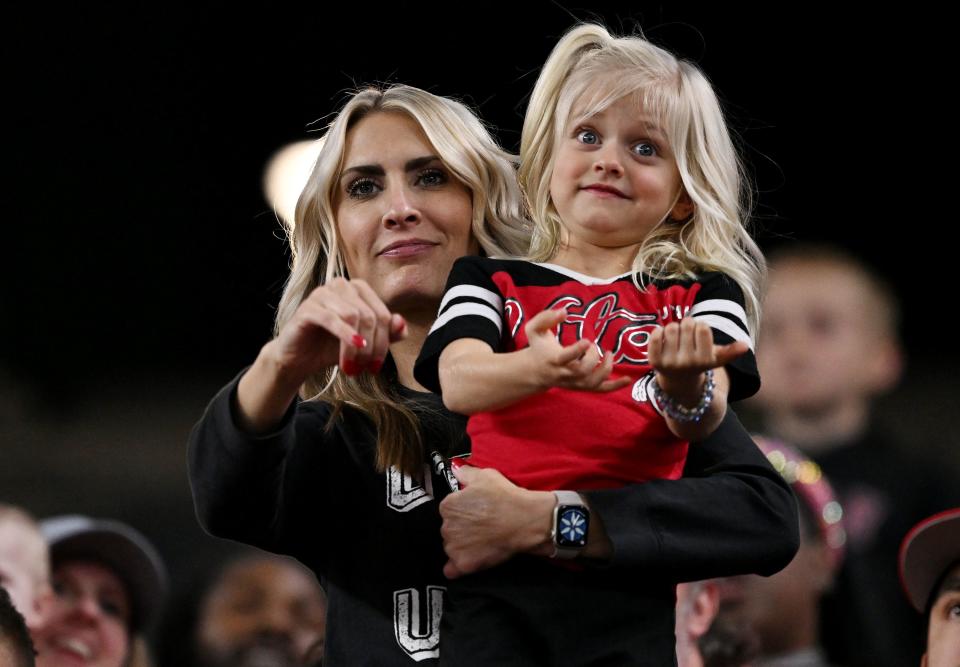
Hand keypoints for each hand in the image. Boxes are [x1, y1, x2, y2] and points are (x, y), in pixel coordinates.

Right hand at [269, 278, 405, 384]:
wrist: (299, 359)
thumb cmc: (332, 347)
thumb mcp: (365, 343)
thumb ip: (387, 333)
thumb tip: (401, 323)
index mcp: (358, 289)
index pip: (383, 314)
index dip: (384, 342)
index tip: (376, 366)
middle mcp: (341, 285)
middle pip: (370, 316)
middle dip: (371, 347)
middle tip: (366, 369)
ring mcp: (323, 293)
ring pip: (353, 316)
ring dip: (356, 347)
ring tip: (353, 367)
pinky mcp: (307, 307)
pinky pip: (331, 319)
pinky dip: (344, 335)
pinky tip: (351, 349)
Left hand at [439, 465, 554, 578]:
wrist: (525, 520)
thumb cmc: (505, 496)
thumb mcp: (485, 476)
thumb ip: (465, 472)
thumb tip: (454, 468)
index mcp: (448, 505)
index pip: (449, 510)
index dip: (463, 511)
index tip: (476, 512)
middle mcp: (446, 527)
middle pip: (449, 529)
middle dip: (461, 528)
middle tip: (482, 526)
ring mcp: (454, 548)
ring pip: (452, 548)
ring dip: (461, 546)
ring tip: (482, 541)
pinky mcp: (464, 564)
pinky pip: (453, 569)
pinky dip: (458, 566)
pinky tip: (470, 560)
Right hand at [524, 309, 631, 393]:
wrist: (536, 371)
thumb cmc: (538, 347)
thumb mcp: (534, 329)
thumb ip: (546, 318)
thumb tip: (564, 311)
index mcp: (554, 359)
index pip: (566, 358)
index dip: (577, 350)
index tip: (588, 340)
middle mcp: (565, 374)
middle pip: (582, 370)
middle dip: (593, 357)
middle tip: (594, 346)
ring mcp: (575, 383)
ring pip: (593, 382)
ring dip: (606, 369)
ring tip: (610, 354)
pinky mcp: (583, 386)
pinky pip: (600, 390)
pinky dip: (615, 386)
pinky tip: (628, 379)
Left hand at [647, 317, 746, 405]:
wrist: (678, 381)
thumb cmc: (699, 362)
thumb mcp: (716, 358)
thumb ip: (730, 352)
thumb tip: (745, 346)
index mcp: (704, 360)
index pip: (703, 327)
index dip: (700, 327)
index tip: (699, 335)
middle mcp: (687, 363)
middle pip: (687, 324)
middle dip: (687, 326)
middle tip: (686, 336)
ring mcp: (669, 363)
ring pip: (671, 327)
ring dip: (674, 328)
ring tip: (676, 338)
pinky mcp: (654, 361)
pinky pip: (655, 334)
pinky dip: (659, 332)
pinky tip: (663, 339)